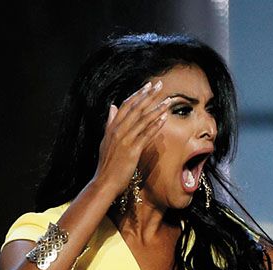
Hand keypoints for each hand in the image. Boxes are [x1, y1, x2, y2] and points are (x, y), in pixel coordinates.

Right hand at [93, 80, 172, 195]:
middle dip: (148, 95)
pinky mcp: (132, 150)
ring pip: (142, 120)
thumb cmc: (107, 164)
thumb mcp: (106, 141)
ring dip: (156, 109)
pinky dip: (155, 125)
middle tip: (159, 85)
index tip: (148, 86)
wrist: (104, 182)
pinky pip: (146, 135)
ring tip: (167, 100)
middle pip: (135, 108)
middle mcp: (117, 131)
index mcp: (111, 127)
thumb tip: (111, 107)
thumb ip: (109, 123)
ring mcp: (124, 140)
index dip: (137, 94)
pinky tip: (164, 118)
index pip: (125, 105)